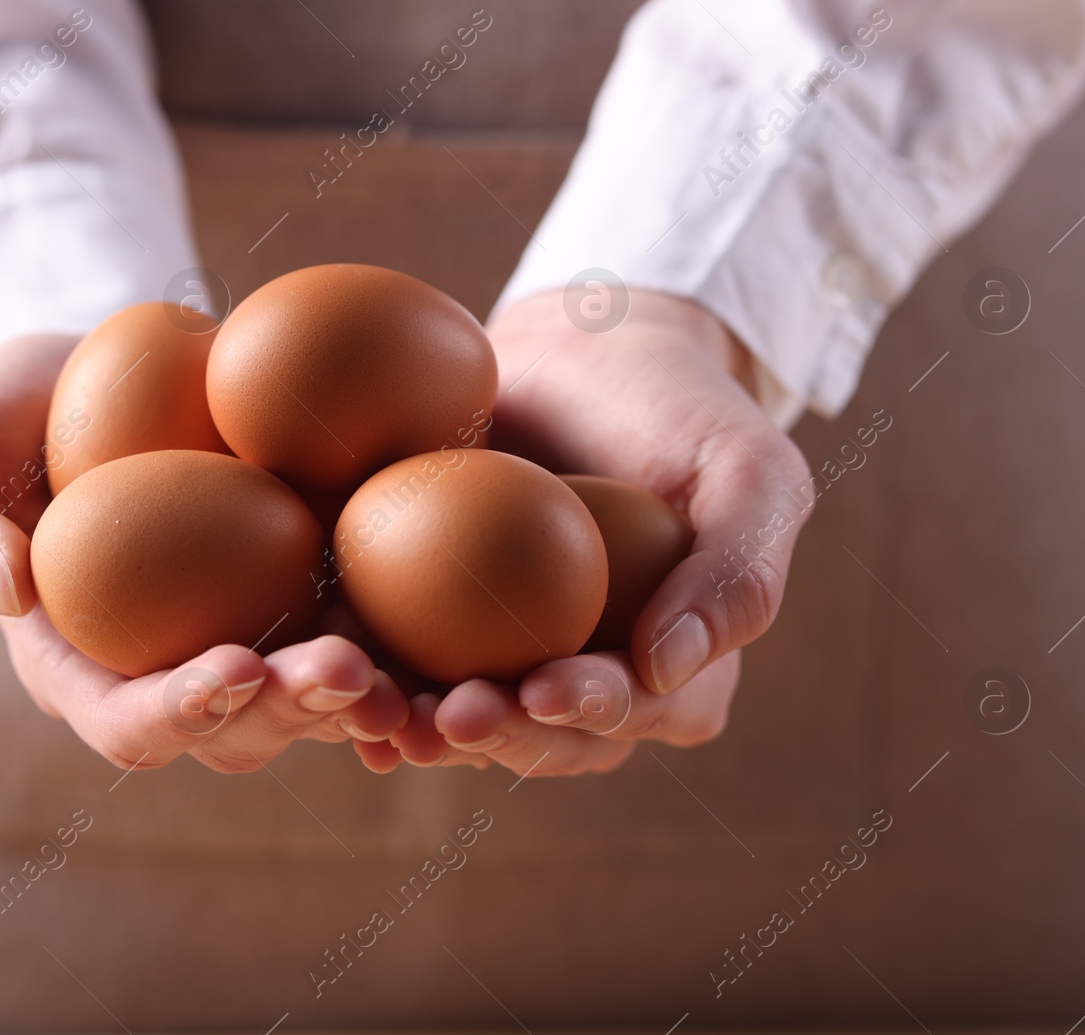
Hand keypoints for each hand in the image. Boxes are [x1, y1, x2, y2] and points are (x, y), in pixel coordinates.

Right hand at [0, 334, 408, 772]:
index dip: (178, 711)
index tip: (231, 668)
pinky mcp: (312, 593)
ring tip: (411, 671)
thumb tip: (1, 582)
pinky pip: (367, 633)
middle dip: (295, 714)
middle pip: (240, 728)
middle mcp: (174, 674)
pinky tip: (452, 637)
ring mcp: (253, 637)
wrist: (103, 376)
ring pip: (314, 698)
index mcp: (83, 669)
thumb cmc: (3, 424)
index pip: (127, 720)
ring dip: (365, 696)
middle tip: (349, 673)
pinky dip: (407, 647)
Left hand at [381, 290, 810, 776]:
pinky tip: (331, 667)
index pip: (631, 711)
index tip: (544, 691)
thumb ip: (738, 573)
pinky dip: (367, 668)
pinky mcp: (433, 618)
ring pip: (460, 712)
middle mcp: (585, 681)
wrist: (587, 348)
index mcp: (671, 673)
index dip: (588, 712)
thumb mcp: (753, 473)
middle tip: (445, 716)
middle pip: (537, 735)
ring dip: (417, 723)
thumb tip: (666, 671)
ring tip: (377, 710)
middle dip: (492, 736)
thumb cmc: (685, 408)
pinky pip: (398, 655)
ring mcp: (506, 657)